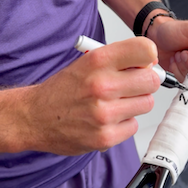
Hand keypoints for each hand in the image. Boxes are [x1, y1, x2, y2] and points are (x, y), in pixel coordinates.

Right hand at [21, 37, 161, 156]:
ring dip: (135, 103)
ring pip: (146, 104)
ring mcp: (105, 113)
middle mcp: (102, 85)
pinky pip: (133, 126)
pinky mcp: (106, 137)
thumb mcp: (87, 62)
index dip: (149, 56)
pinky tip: (108, 119)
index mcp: (98, 60)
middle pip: (152, 80)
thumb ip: (118, 60)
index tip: (145, 62)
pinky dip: (124, 123)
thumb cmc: (63, 88)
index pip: (145, 50)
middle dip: (146, 81)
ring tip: (116, 102)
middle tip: (134, 84)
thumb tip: (151, 63)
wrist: (36, 116)